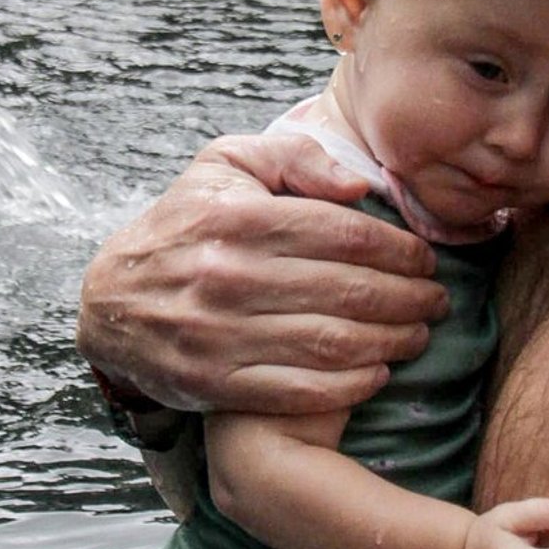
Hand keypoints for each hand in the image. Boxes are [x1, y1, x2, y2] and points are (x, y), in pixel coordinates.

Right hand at [77, 135, 446, 416]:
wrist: (111, 302)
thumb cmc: (184, 225)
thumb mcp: (226, 165)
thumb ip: (295, 157)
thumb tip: (359, 185)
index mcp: (238, 219)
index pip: (346, 234)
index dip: (400, 249)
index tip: (427, 259)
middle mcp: (229, 277)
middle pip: (349, 290)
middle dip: (409, 297)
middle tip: (438, 300)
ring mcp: (220, 335)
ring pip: (333, 343)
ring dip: (391, 341)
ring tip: (419, 334)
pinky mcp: (215, 383)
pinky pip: (301, 390)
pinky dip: (351, 386)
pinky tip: (378, 372)